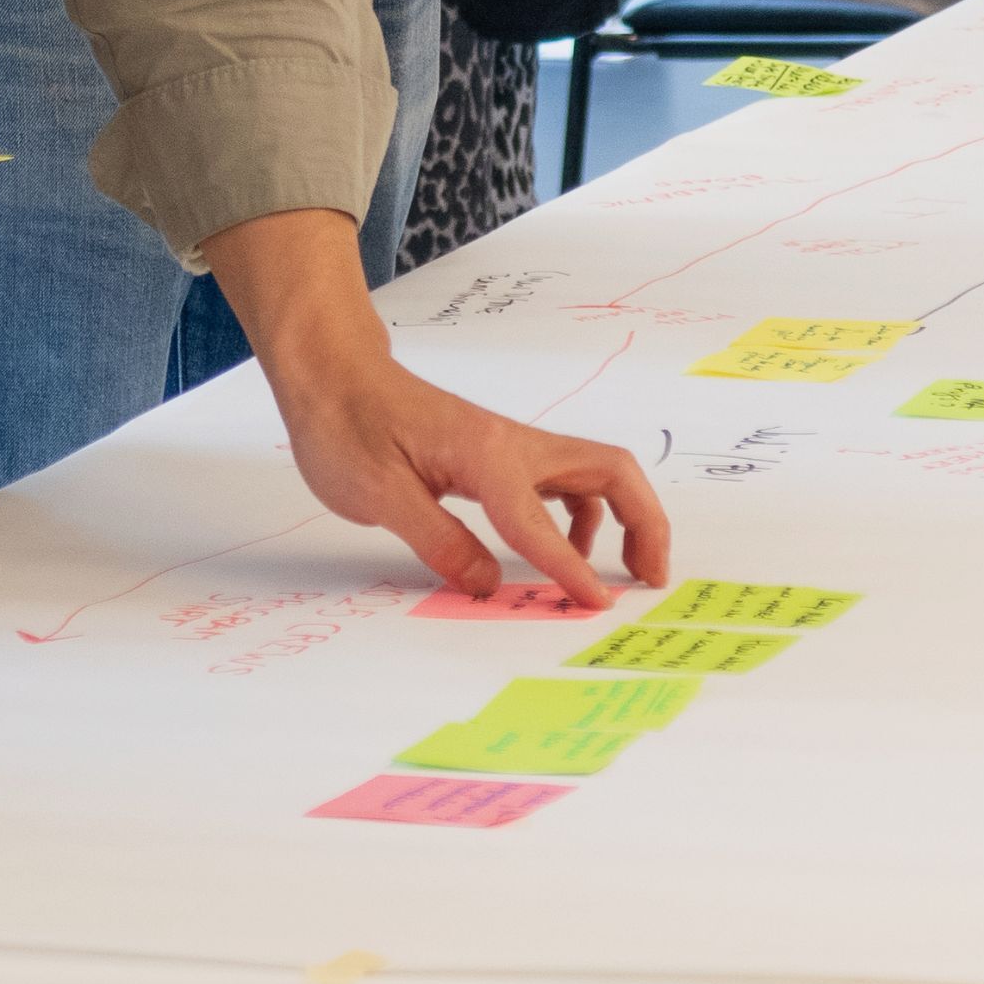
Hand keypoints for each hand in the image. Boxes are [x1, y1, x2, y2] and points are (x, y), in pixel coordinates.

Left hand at [202, 209, 674, 604]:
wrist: (334, 376)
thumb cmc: (347, 426)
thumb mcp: (378, 495)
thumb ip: (439, 541)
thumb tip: (487, 585)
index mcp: (485, 454)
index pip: (540, 521)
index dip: (570, 569)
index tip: (597, 607)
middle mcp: (512, 445)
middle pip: (610, 472)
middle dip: (644, 523)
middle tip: (649, 579)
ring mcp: (510, 446)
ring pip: (594, 476)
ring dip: (622, 519)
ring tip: (617, 574)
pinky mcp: (498, 455)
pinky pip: (562, 483)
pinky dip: (581, 517)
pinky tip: (561, 548)